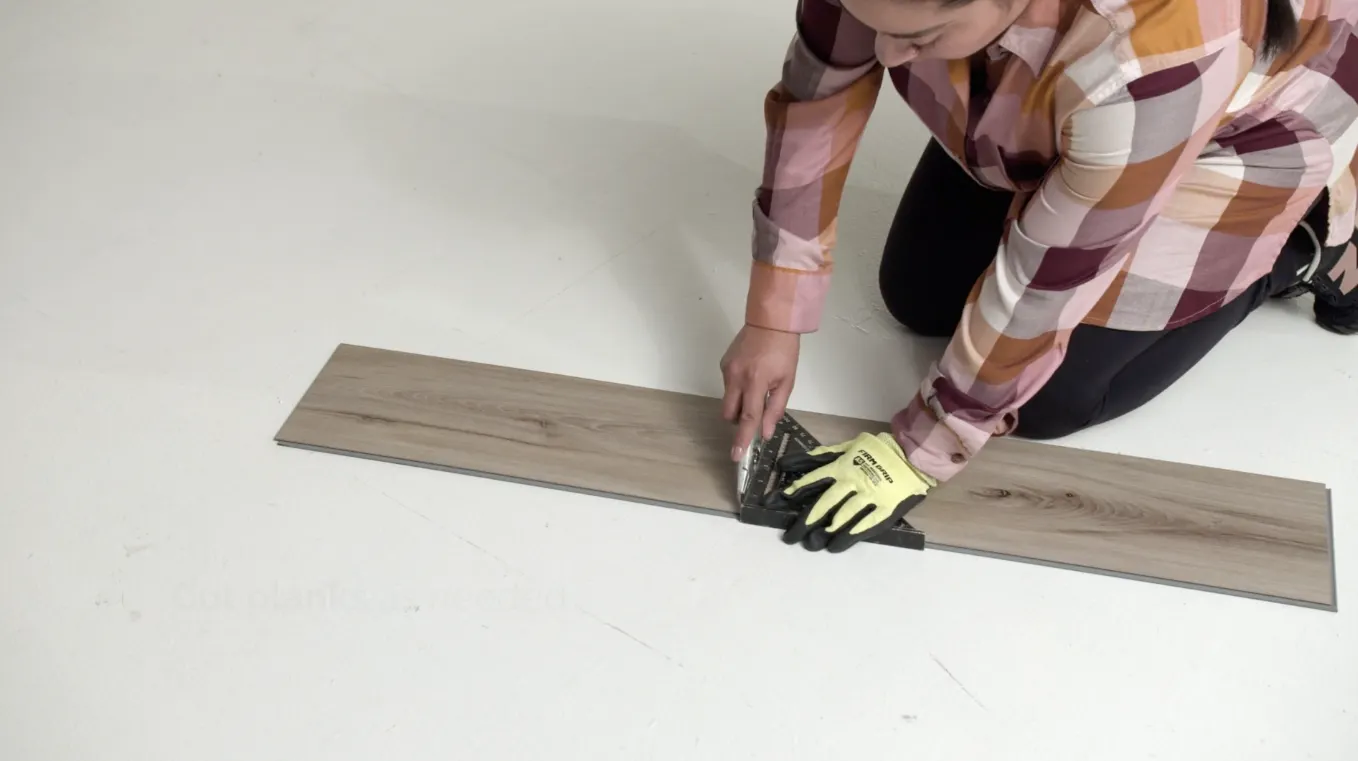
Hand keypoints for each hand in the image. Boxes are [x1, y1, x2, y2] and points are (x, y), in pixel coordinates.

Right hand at [720, 325, 799, 461]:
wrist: (770, 320)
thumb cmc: (784, 351)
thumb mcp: (787, 381)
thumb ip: (775, 408)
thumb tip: (765, 432)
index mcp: (756, 382)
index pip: (748, 417)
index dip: (742, 438)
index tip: (736, 455)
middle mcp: (737, 377)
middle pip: (729, 414)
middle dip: (739, 420)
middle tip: (755, 412)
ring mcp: (727, 370)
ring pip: (728, 400)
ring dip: (739, 403)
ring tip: (756, 387)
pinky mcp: (723, 364)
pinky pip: (728, 386)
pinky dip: (738, 388)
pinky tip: (750, 374)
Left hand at [768, 432, 934, 552]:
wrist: (913, 454)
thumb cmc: (875, 452)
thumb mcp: (844, 448)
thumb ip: (815, 458)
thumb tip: (785, 464)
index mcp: (841, 466)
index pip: (811, 481)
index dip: (790, 493)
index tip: (773, 503)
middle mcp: (852, 482)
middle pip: (823, 504)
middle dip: (803, 522)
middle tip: (790, 537)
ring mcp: (870, 496)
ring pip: (842, 517)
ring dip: (824, 532)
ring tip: (811, 544)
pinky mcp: (886, 509)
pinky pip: (865, 525)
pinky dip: (849, 537)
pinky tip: (835, 547)